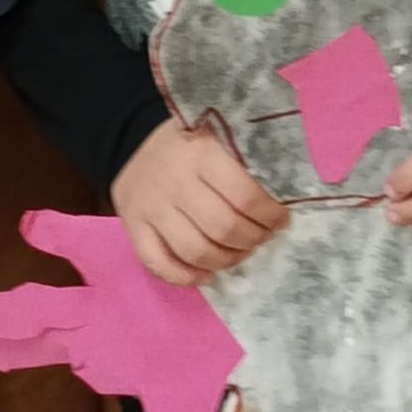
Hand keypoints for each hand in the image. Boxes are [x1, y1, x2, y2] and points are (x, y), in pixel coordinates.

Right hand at [113, 120, 287, 286]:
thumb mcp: (217, 134)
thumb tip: (281, 197)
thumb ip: (243, 161)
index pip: (244, 196)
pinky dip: (184, 277)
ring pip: (194, 251)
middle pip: (223, 228)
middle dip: (252, 240)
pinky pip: (157, 263)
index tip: (280, 218)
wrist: (129, 138)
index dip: (269, 215)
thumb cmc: (187, 139)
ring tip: (239, 253)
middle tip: (262, 237)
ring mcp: (153, 209)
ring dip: (226, 260)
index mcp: (202, 156)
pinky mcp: (133, 227)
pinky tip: (205, 274)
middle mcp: (176, 184)